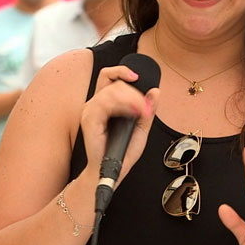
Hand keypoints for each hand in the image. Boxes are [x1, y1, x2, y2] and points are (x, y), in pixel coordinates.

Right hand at [80, 65, 158, 188]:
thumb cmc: (123, 152)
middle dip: (135, 92)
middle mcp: (94, 104)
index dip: (122, 71)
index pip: (108, 76)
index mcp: (104, 103)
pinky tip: (133, 112)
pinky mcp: (88, 120)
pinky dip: (122, 104)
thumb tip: (155, 91)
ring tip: (142, 112)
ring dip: (131, 98)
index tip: (136, 77)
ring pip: (111, 90)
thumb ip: (148, 110)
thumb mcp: (141, 129)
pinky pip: (104, 102)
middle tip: (147, 109)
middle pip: (114, 82)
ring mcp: (90, 111)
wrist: (112, 172)